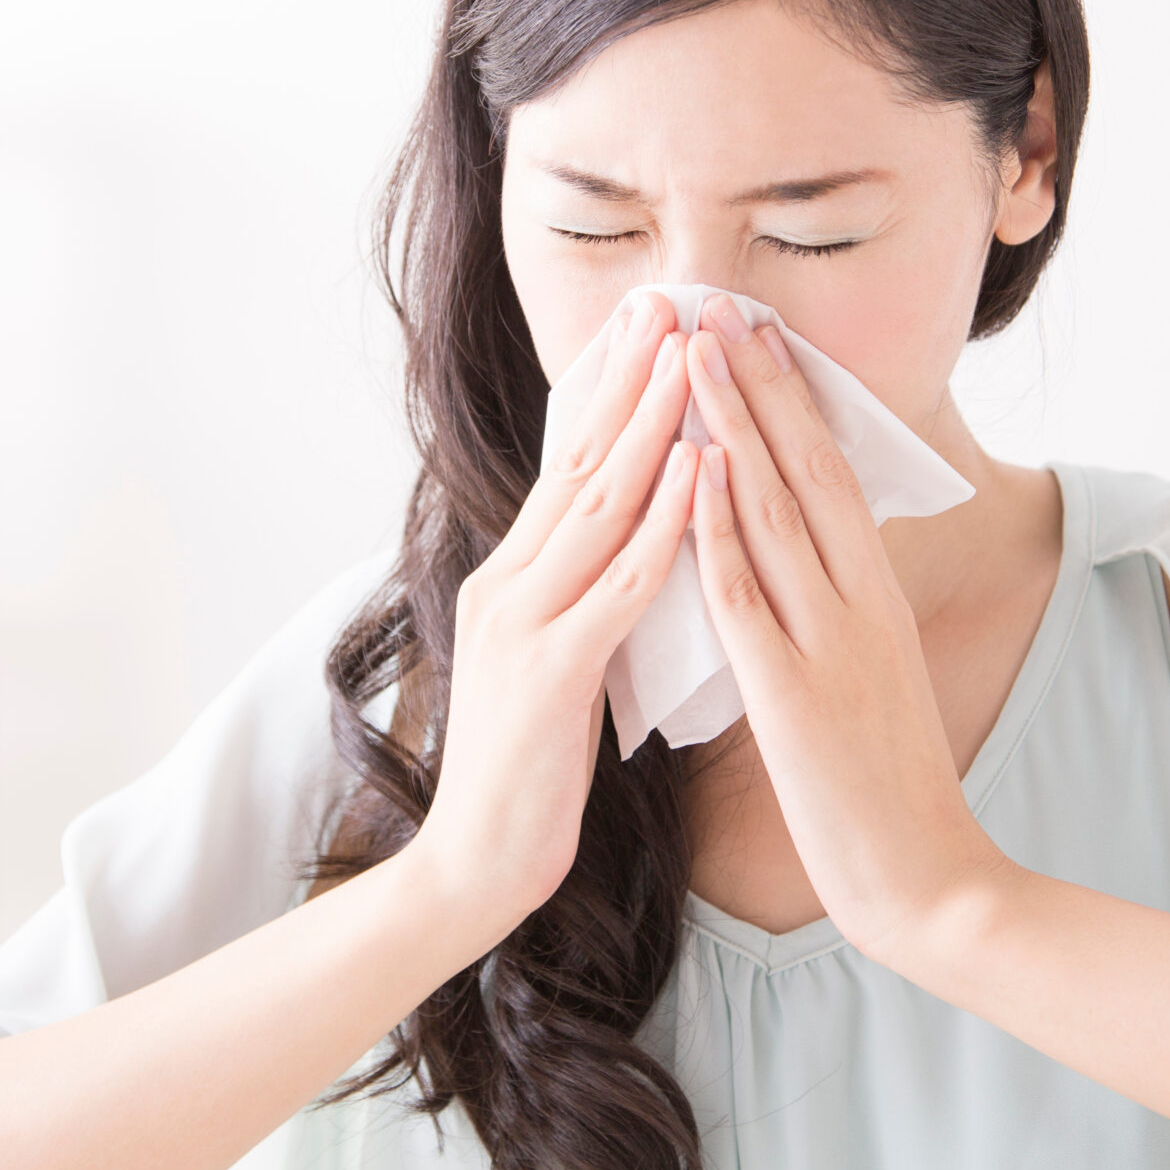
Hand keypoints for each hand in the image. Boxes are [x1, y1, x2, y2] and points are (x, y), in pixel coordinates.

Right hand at [407, 293, 700, 933]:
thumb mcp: (551, 665)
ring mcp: (523, 624)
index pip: (567, 467)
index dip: (609, 393)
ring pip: (597, 504)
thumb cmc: (526, 775)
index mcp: (513, 581)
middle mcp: (508, 584)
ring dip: (649, 423)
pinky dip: (662, 523)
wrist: (473, 868)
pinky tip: (696, 471)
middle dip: (629, 378)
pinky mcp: (549, 672)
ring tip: (690, 355)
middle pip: (578, 461)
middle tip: (672, 301)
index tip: (650, 326)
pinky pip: (616, 584)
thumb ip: (579, 601)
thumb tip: (625, 550)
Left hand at [679, 296, 1016, 963]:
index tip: (752, 334)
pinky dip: (720, 529)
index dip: (790, 401)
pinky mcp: (796, 694)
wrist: (930, 881)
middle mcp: (860, 600)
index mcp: (875, 595)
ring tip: (698, 356)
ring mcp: (831, 642)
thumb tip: (794, 557)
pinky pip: (750, 596)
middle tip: (718, 307)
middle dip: (761, 383)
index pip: (832, 474)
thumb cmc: (885, 786)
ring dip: (735, 427)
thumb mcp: (868, 673)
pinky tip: (695, 475)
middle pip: (809, 468)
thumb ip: (834, 611)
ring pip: (778, 511)